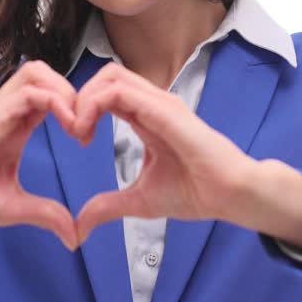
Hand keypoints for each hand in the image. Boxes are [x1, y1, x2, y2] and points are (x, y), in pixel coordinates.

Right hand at [0, 60, 81, 249]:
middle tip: (84, 127)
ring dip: (65, 91)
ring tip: (75, 124)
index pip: (51, 96)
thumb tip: (75, 238)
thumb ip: (47, 215)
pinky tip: (67, 127)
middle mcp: (9, 113)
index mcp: (17, 127)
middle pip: (47, 75)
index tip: (86, 139)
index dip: (76, 108)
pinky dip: (55, 101)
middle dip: (75, 92)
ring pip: (38, 72)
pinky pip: (28, 92)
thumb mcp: (15, 208)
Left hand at [69, 61, 254, 244]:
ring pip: (110, 76)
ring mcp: (160, 102)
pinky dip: (94, 105)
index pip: (108, 91)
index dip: (85, 107)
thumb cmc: (195, 192)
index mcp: (147, 116)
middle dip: (79, 97)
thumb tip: (79, 226)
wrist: (229, 195)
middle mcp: (153, 102)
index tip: (77, 138)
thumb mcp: (139, 201)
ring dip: (84, 99)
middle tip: (72, 130)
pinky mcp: (165, 109)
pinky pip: (120, 92)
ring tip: (77, 130)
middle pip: (106, 75)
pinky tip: (87, 131)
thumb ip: (107, 207)